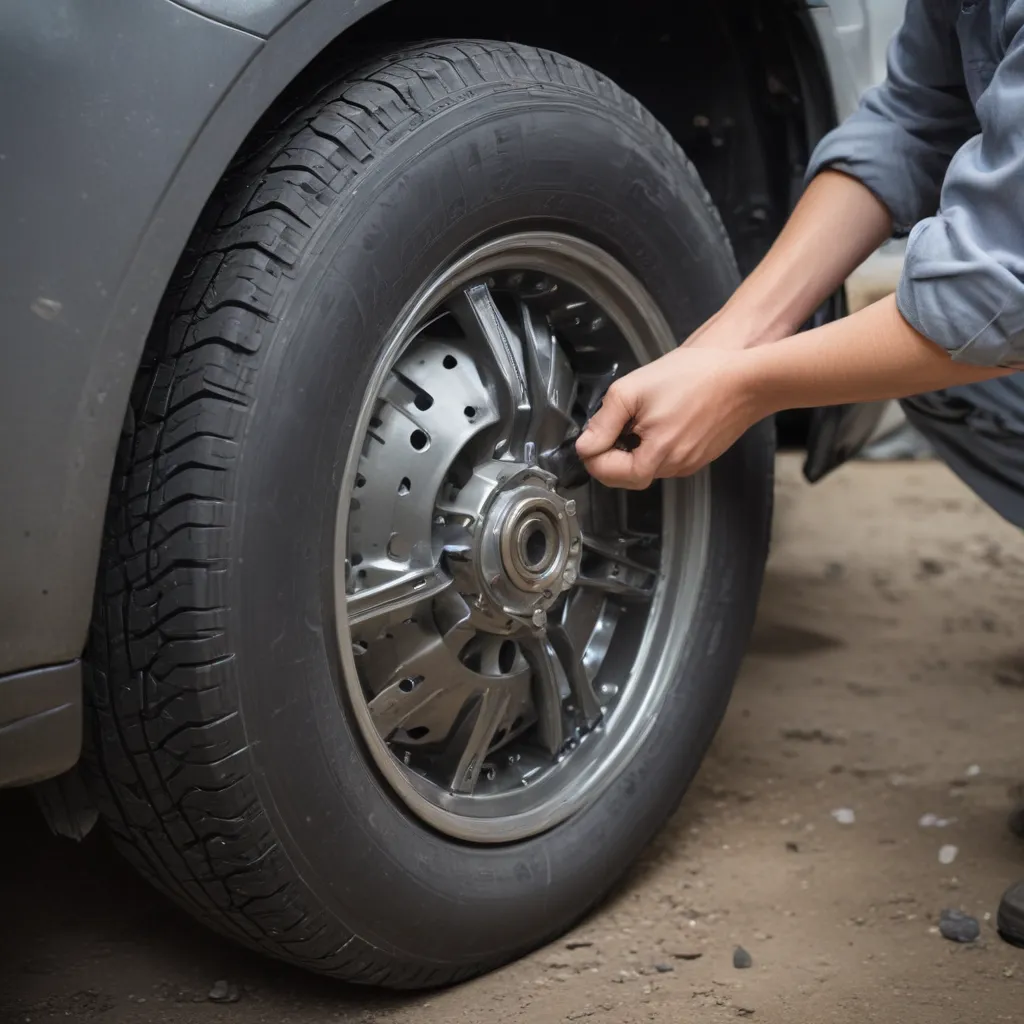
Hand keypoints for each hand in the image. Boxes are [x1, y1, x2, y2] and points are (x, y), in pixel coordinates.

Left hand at [574, 346, 762, 487]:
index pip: (610, 475)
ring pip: (648, 468)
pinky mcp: (700, 457)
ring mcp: (690, 464)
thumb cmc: (694, 377)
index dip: (593, 457)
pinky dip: (654, 447)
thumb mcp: (633, 391)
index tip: (590, 438)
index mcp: (656, 455)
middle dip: (612, 456)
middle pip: (628, 476)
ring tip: (638, 419)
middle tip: (609, 428)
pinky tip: (660, 420)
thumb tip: (584, 447)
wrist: (745, 378)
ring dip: (634, 451)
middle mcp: (674, 467)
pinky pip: (667, 460)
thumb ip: (604, 422)